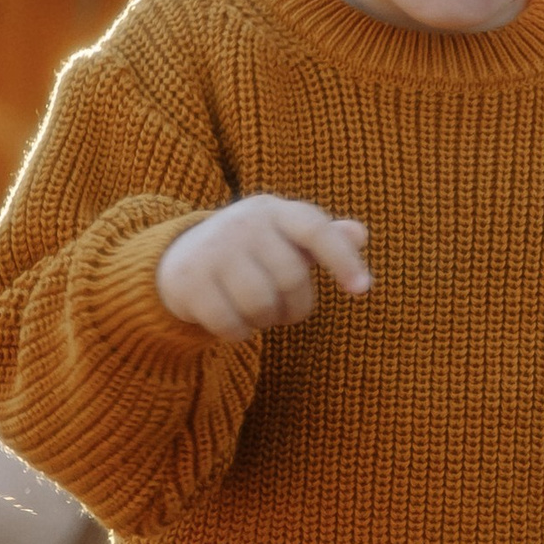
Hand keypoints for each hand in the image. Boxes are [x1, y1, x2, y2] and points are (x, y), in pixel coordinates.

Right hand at [155, 196, 371, 340]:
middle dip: (295, 306)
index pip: (315, 229)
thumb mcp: (287, 238)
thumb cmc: (251, 251)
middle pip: (291, 278)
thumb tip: (360, 234)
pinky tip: (232, 320)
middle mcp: (242, 223)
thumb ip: (325, 238)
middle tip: (284, 308)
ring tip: (258, 311)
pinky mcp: (189, 281)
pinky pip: (230, 324)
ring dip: (266, 320)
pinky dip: (238, 332)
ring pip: (261, 305)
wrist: (180, 258)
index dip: (343, 259)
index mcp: (273, 210)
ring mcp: (212, 250)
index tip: (363, 290)